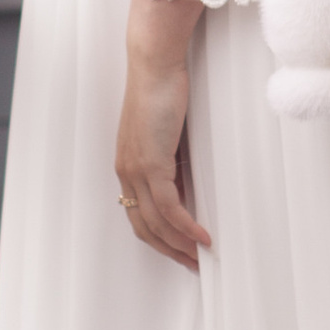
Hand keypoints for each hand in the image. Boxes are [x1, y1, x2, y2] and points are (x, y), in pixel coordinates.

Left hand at [116, 0, 209, 268]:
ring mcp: (136, 169)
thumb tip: (187, 181)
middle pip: (145, 227)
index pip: (140, 216)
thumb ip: (171, 157)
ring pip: (157, 222)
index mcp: (128, 166)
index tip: (181, 252)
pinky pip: (169, 206)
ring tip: (201, 259)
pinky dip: (186, 226)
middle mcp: (127, 172)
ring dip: (180, 245)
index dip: (159, 239)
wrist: (154, 64)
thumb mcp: (165, 132)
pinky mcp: (151, 163)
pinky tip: (203, 238)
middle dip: (169, 251)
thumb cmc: (161, 89)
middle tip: (192, 266)